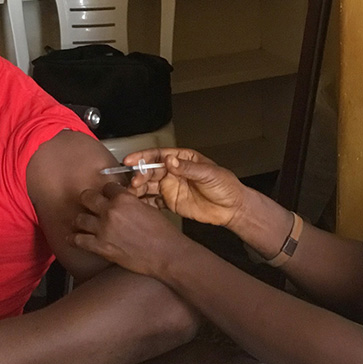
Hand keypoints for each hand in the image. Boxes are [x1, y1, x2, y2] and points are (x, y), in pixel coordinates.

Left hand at [71, 182, 189, 278]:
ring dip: (81, 220)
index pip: (106, 187)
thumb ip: (130, 203)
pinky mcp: (100, 247)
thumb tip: (121, 202)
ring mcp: (103, 229)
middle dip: (88, 200)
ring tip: (82, 223)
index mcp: (124, 199)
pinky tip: (73, 237)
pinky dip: (74, 238)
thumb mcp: (148, 208)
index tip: (105, 195)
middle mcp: (111, 211)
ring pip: (79, 218)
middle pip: (87, 197)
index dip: (106, 191)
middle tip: (89, 204)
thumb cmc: (162, 234)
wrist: (166, 254)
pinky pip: (78, 240)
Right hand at [120, 148, 245, 228]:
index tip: (130, 160)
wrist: (232, 208)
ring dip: (138, 189)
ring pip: (148, 186)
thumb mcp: (209, 174)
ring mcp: (171, 187)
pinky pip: (153, 202)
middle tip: (134, 182)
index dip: (143, 157)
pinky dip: (144, 203)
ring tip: (130, 194)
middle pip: (150, 171)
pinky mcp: (170, 202)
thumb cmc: (225, 186)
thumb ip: (188, 168)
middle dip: (139, 175)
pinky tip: (136, 205)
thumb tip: (170, 160)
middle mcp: (173, 172)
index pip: (159, 155)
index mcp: (182, 159)